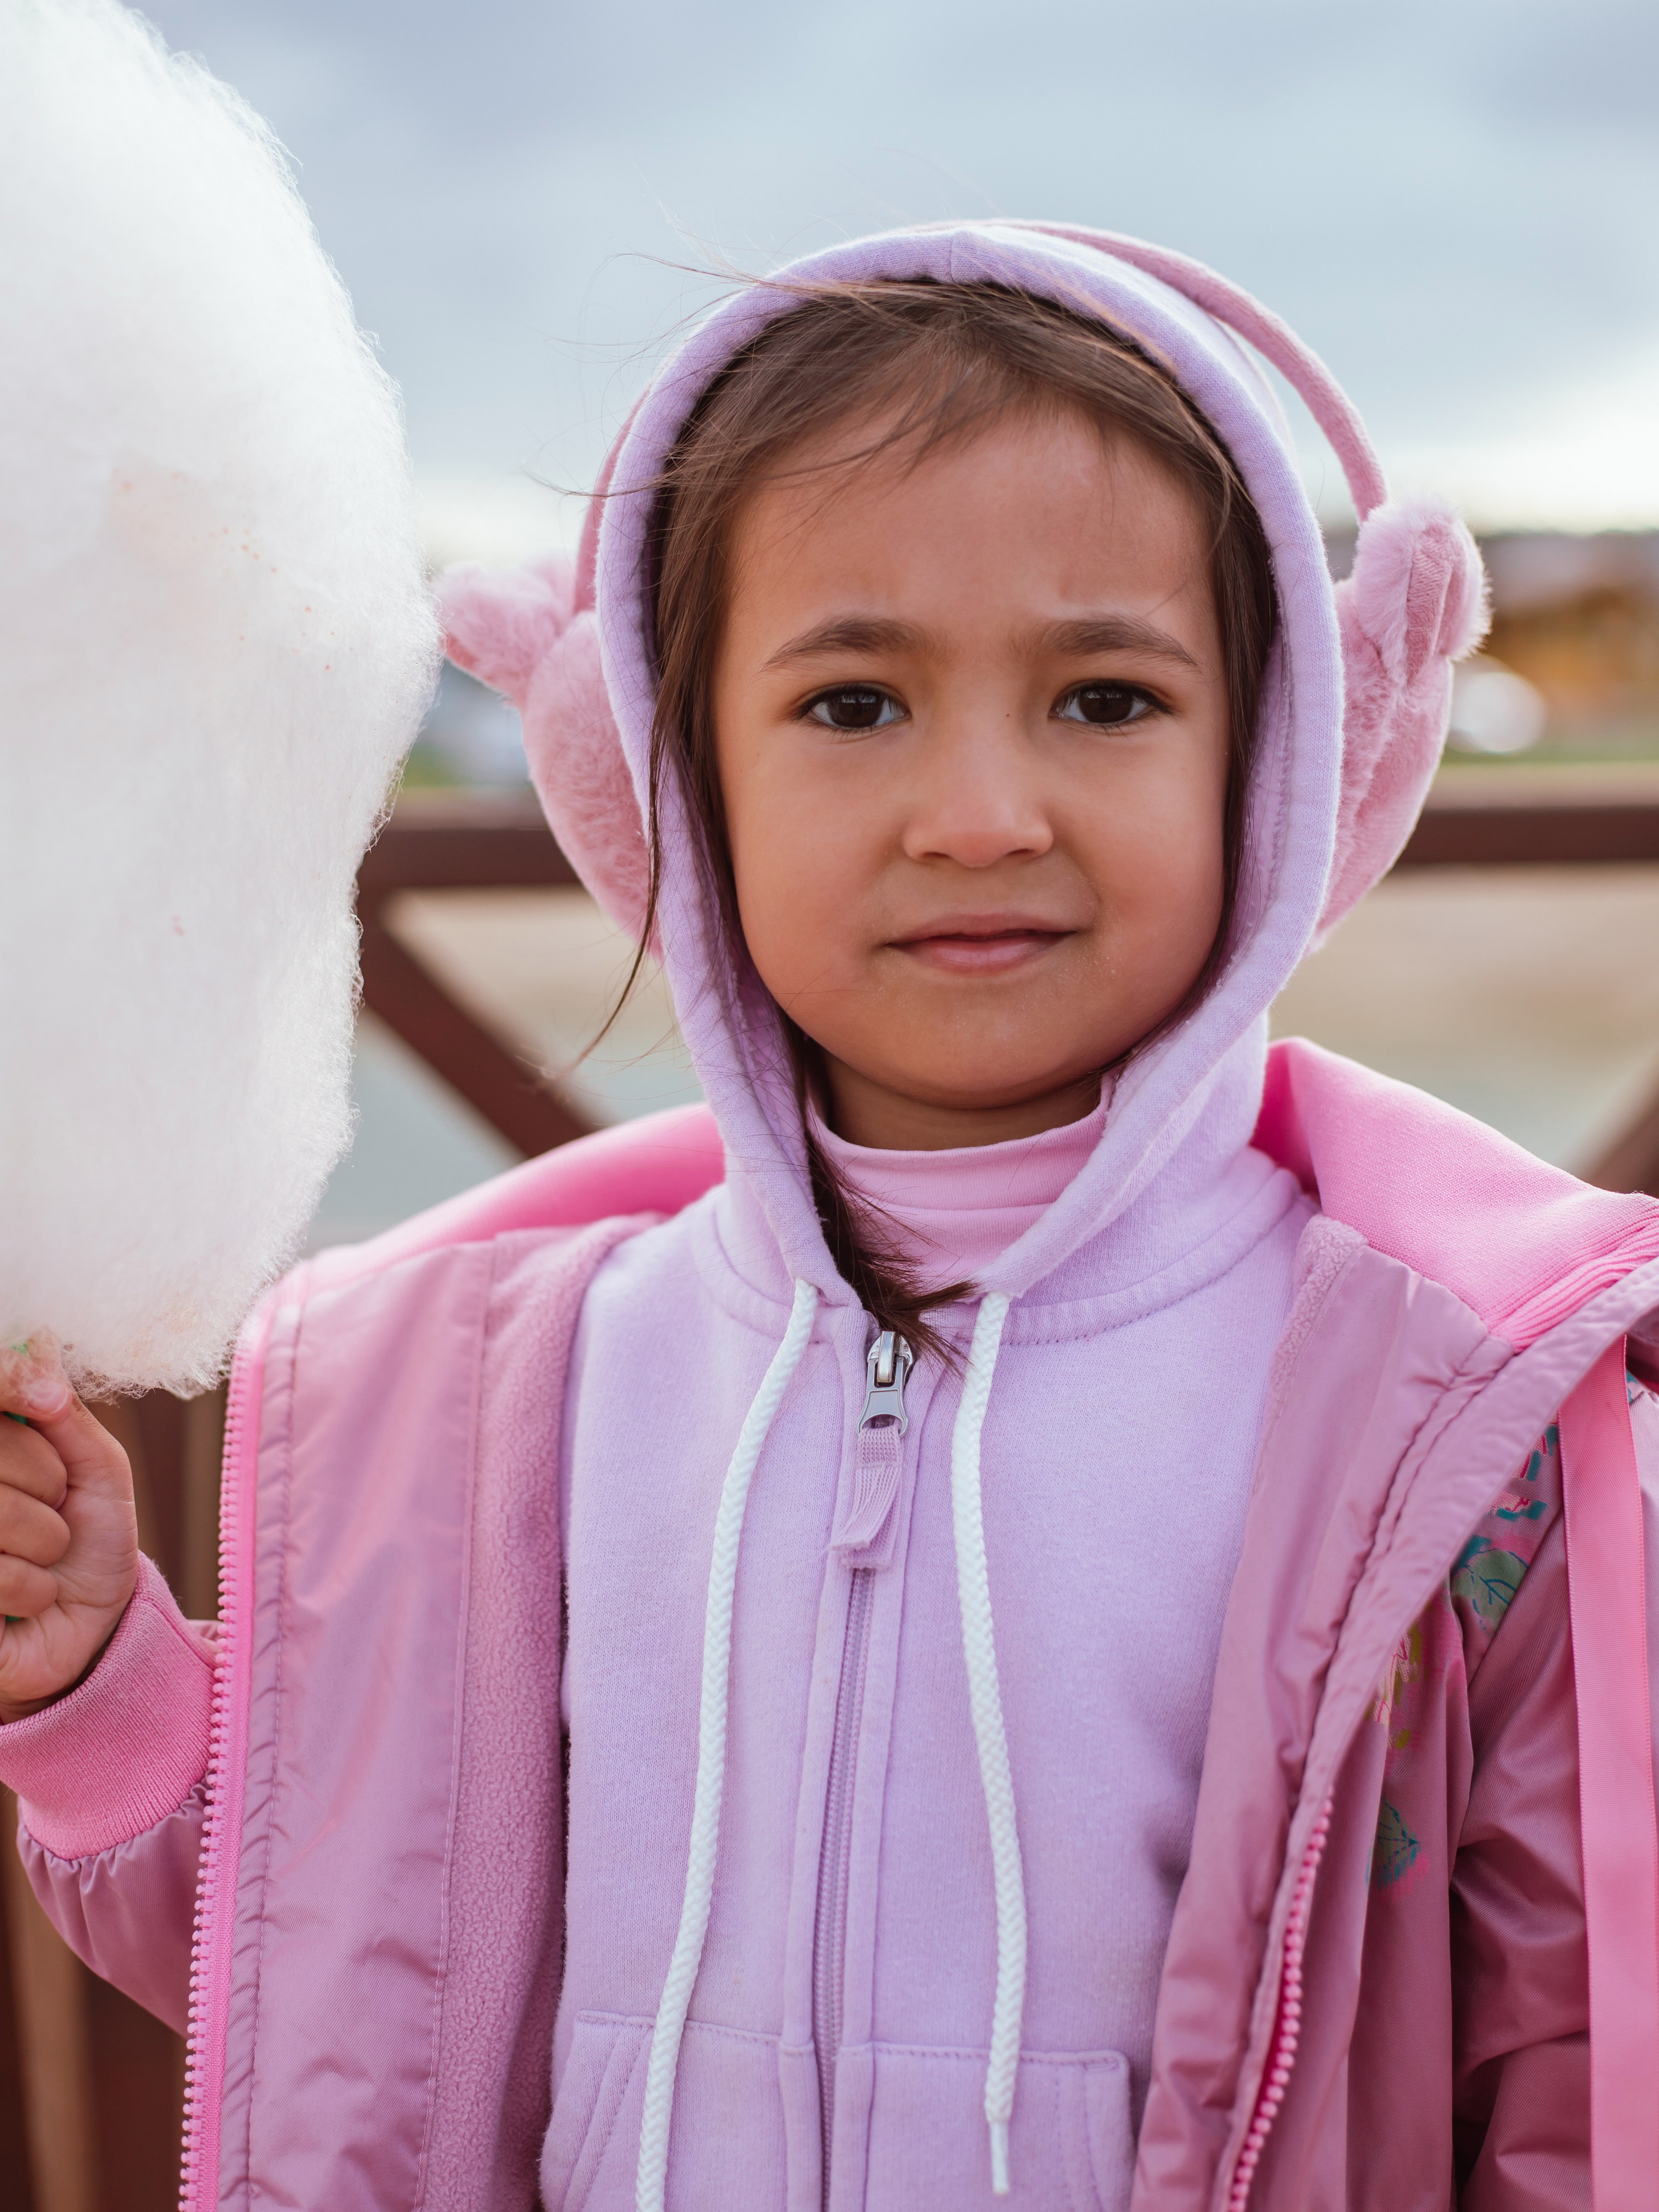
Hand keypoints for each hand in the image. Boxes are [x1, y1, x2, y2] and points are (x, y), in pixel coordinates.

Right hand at [0, 1337, 139, 1723]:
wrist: (89, 1627)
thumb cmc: (88, 1539)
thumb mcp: (95, 1468)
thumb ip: (64, 1413)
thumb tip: (39, 1344)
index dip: (9, 1384)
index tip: (46, 1404)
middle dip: (44, 1482)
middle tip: (56, 1509)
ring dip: (44, 1540)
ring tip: (46, 1556)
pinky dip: (31, 1587)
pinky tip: (31, 1596)